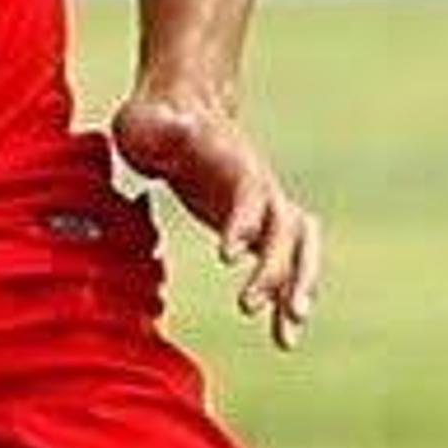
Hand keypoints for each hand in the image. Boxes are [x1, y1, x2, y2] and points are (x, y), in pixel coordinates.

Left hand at [110, 85, 320, 349]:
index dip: (244, 222)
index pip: (250, 194)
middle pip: (287, 228)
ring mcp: (266, 210)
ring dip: (297, 291)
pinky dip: (286, 301)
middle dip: (276, 268)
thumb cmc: (159, 118)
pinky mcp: (260, 231)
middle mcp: (261, 188)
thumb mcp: (148, 119)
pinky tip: (282, 337)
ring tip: (286, 338)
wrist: (184, 108)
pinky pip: (286, 269)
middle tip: (249, 305)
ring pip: (300, 251)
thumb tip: (170, 124)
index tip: (226, 255)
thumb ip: (159, 127)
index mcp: (235, 163)